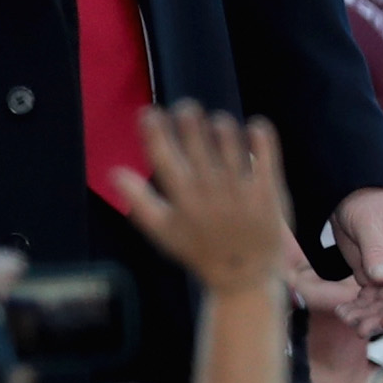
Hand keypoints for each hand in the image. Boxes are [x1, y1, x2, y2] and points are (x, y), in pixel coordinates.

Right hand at [116, 103, 290, 299]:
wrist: (245, 275)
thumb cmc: (200, 250)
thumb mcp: (164, 232)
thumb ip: (139, 202)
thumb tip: (113, 172)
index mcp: (182, 200)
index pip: (164, 158)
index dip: (154, 132)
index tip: (150, 112)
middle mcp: (210, 191)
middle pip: (197, 142)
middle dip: (189, 118)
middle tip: (186, 107)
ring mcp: (241, 189)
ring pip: (230, 142)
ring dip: (222, 125)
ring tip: (217, 122)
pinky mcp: (268, 190)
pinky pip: (265, 154)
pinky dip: (261, 135)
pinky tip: (255, 125)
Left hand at [330, 188, 382, 334]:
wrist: (348, 196)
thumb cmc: (365, 201)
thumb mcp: (368, 222)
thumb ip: (375, 249)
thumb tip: (382, 278)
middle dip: (381, 317)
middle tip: (360, 328)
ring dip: (367, 315)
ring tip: (346, 319)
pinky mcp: (373, 277)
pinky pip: (368, 299)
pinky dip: (357, 308)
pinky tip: (343, 312)